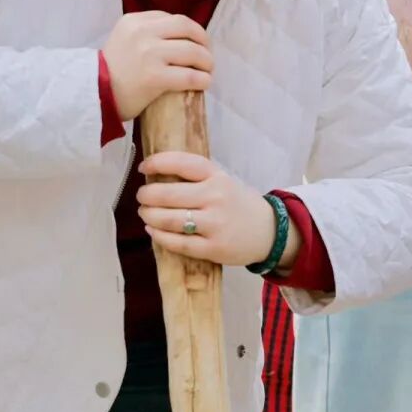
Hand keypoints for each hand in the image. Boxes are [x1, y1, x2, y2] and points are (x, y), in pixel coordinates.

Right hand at [103, 13, 213, 121]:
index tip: (196, 43)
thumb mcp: (123, 39)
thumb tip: (181, 39)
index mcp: (134, 21)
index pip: (173, 19)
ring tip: (207, 71)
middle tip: (207, 55)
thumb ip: (146, 33)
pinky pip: (188, 76)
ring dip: (206, 62)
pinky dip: (202, 79)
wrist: (93, 95)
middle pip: (187, 29)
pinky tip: (204, 83)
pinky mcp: (154, 77)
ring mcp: (148, 54)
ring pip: (192, 52)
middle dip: (203, 41)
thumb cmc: (110, 72)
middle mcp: (142, 32)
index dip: (191, 31)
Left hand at [138, 153, 298, 267]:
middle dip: (147, 195)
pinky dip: (159, 236)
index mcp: (217, 177)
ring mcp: (215, 224)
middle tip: (141, 196)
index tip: (144, 166)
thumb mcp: (223, 182)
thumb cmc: (238, 204)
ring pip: (169, 220)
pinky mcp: (213, 248)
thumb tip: (156, 175)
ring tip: (145, 213)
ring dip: (149, 216)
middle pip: (168, 194)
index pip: (183, 163)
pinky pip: (178, 243)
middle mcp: (216, 197)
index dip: (158, 162)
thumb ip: (196, 178)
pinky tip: (153, 231)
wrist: (270, 232)